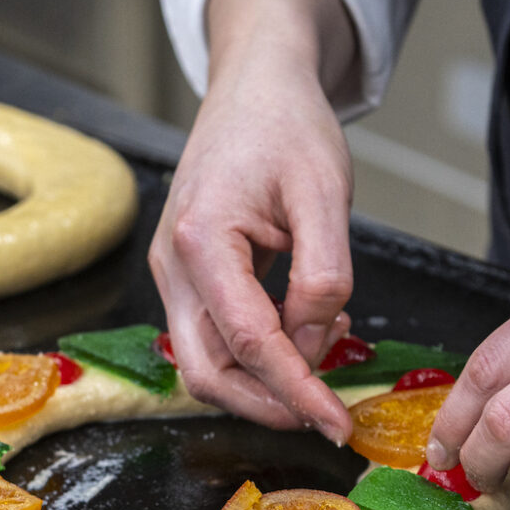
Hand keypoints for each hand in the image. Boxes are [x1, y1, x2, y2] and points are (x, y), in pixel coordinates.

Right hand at [148, 0, 357, 443]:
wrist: (255, 87)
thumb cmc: (287, 127)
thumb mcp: (324, 197)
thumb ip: (323, 279)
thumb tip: (312, 348)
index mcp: (201, 241)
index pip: (248, 341)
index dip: (296, 390)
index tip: (336, 423)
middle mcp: (174, 265)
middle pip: (207, 372)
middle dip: (267, 405)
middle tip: (325, 413)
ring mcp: (175, 273)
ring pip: (209, 360)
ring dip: (267, 376)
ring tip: (327, 341)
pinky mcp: (190, 275)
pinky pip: (219, 333)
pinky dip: (263, 349)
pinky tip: (308, 325)